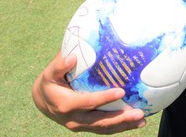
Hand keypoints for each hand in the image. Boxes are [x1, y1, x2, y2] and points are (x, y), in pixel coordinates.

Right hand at [32, 52, 146, 133]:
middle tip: (139, 113)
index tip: (121, 92)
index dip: (104, 98)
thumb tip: (72, 57)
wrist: (42, 101)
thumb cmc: (50, 83)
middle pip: (100, 121)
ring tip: (142, 120)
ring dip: (124, 126)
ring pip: (104, 128)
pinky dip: (120, 127)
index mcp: (67, 104)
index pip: (88, 103)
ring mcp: (81, 125)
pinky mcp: (86, 127)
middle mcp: (74, 119)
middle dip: (120, 119)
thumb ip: (59, 65)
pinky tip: (136, 122)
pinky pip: (104, 129)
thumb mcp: (49, 73)